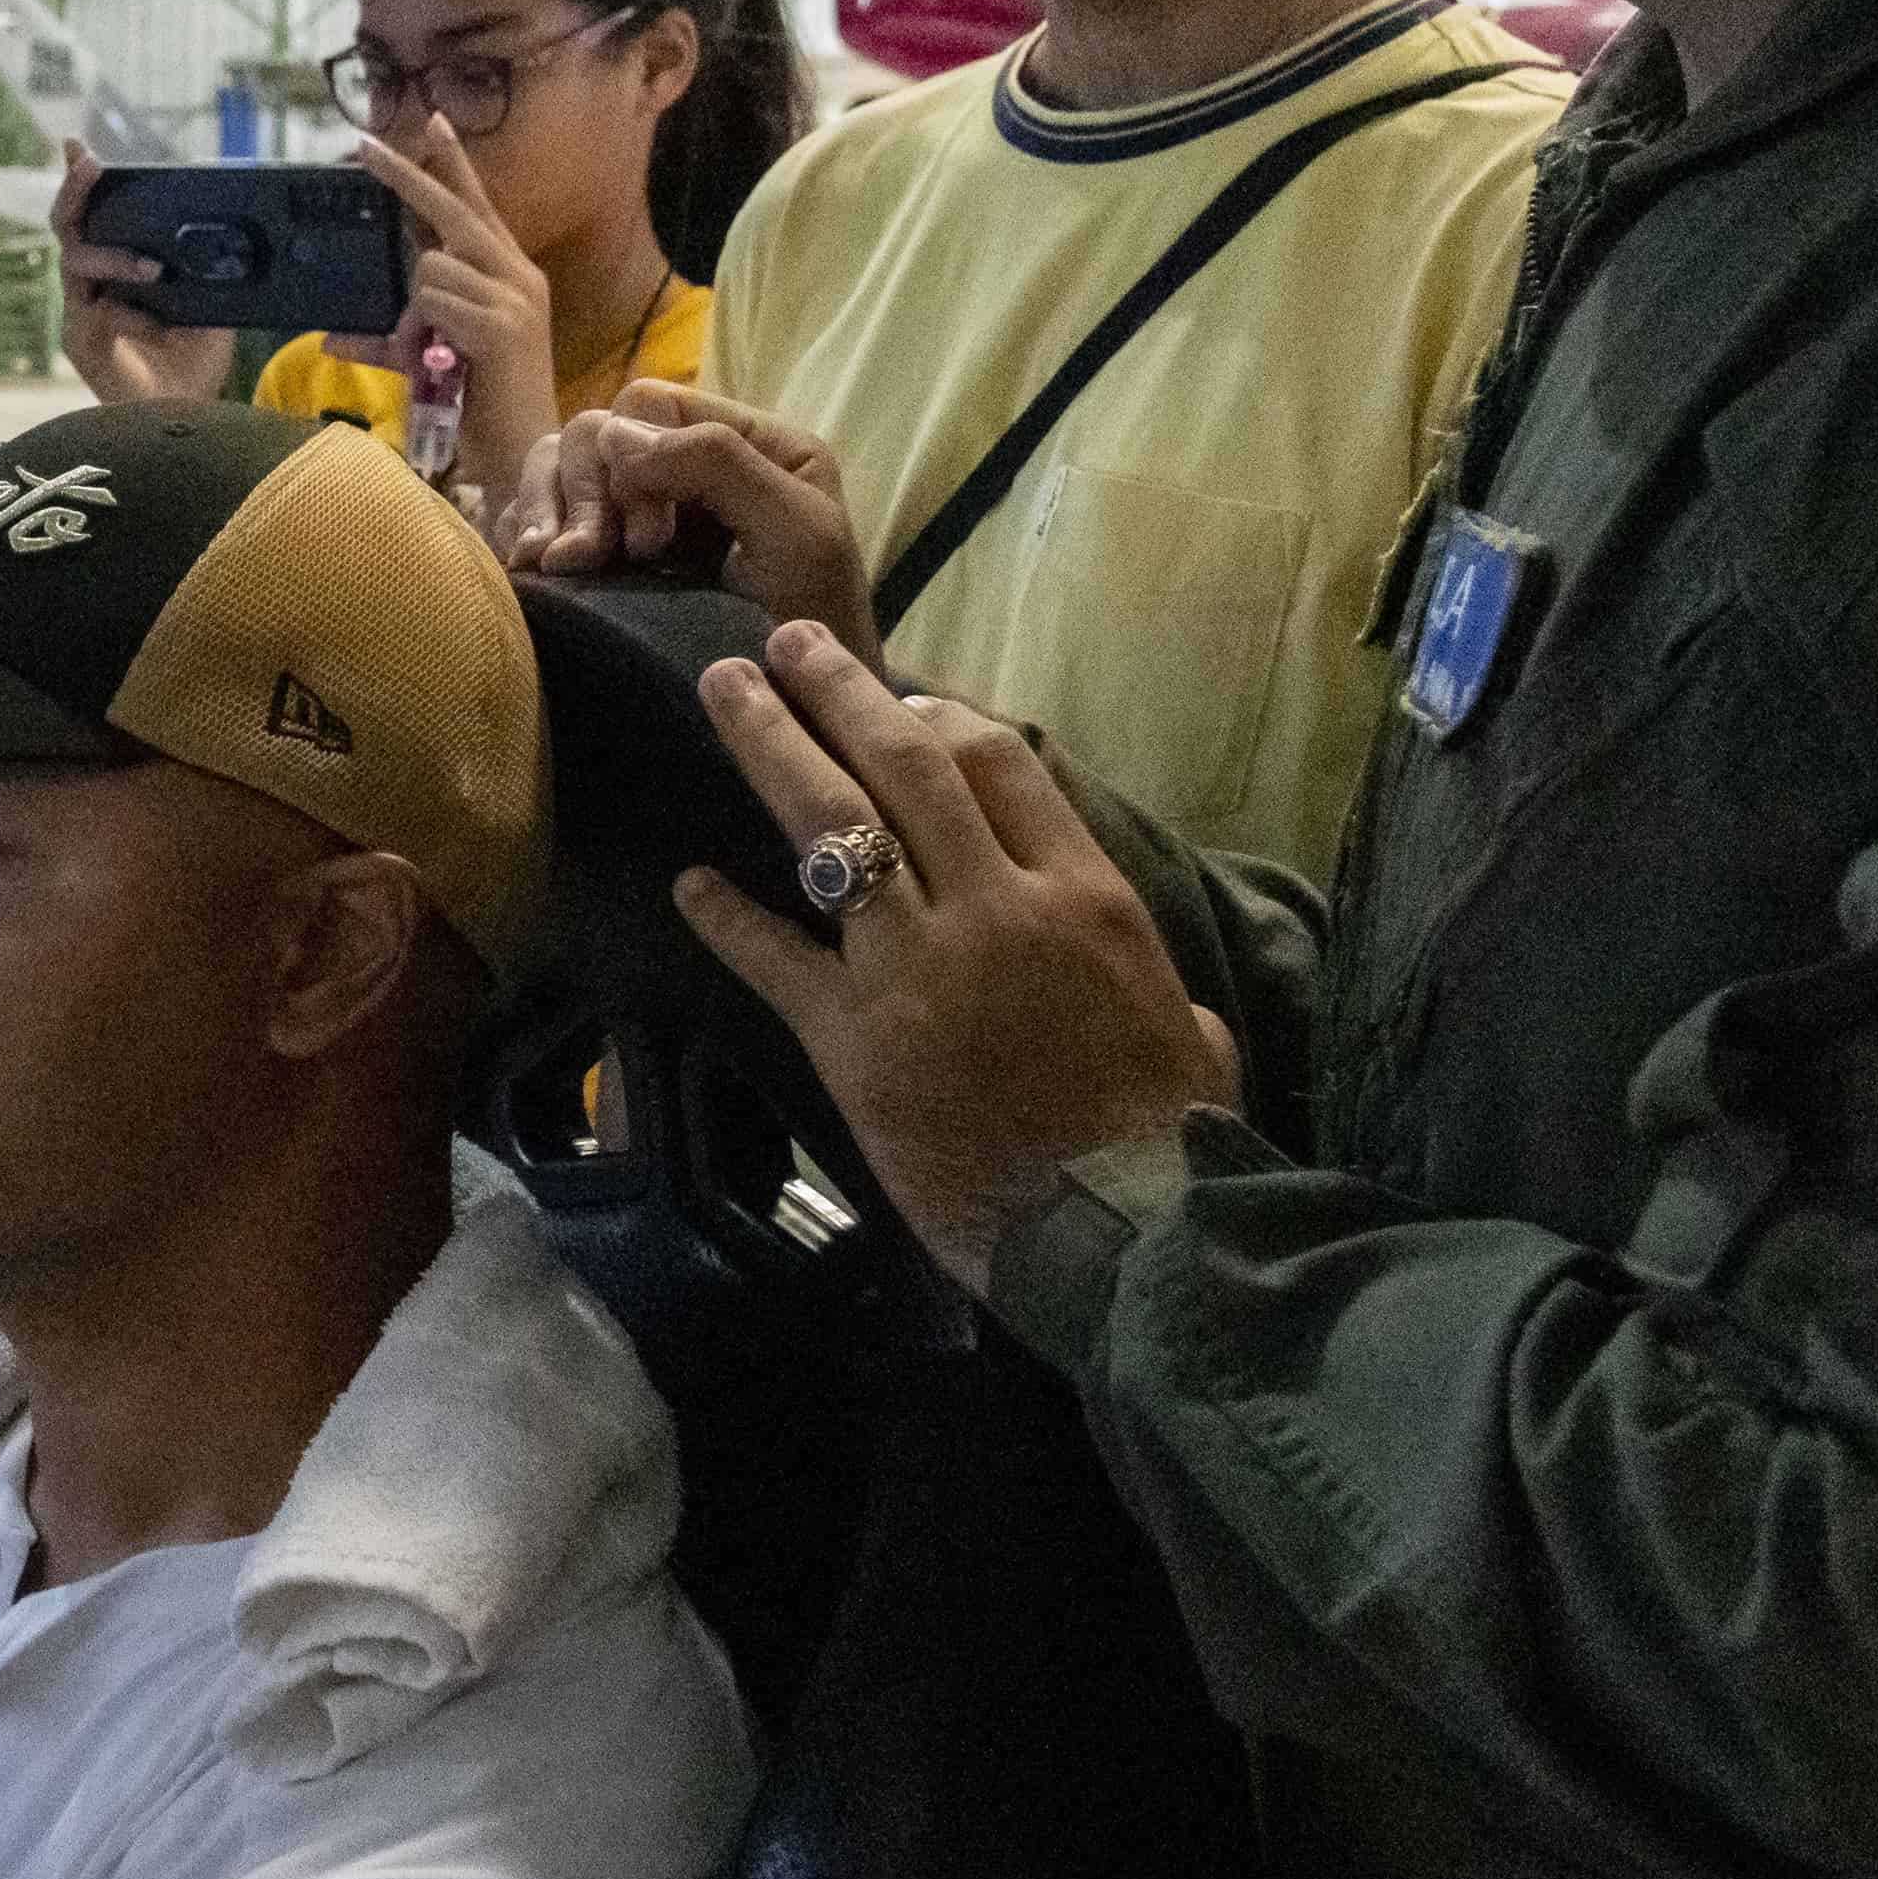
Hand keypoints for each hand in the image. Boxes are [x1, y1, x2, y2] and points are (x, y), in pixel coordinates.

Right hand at [45, 153, 238, 405]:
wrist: (187, 417)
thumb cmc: (193, 362)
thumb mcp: (210, 300)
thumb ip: (207, 265)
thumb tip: (227, 221)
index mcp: (118, 269)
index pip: (95, 216)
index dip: (82, 181)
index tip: (78, 144)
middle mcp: (93, 284)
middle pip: (69, 225)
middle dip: (76, 190)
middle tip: (88, 162)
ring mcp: (82, 309)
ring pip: (74, 258)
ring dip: (112, 253)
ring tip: (154, 265)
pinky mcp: (80, 339)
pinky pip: (89, 306)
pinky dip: (121, 298)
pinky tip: (152, 301)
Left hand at [343, 117, 557, 490]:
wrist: (524, 450)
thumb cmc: (476, 401)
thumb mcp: (424, 360)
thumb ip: (386, 338)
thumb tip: (328, 336)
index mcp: (509, 273)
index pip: (476, 205)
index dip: (454, 164)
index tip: (432, 120)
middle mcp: (518, 274)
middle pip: (452, 209)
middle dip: (405, 175)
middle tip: (362, 144)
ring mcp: (515, 295)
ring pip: (430, 266)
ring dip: (415, 311)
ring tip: (434, 352)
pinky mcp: (504, 322)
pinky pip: (435, 301)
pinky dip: (423, 331)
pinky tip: (443, 358)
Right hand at [500, 381, 885, 667]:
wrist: (798, 719)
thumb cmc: (808, 625)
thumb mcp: (793, 531)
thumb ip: (719, 461)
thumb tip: (615, 434)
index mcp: (748, 442)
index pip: (652, 403)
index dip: (630, 457)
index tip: (648, 540)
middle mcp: (690, 464)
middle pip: (595, 433)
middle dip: (582, 492)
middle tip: (588, 561)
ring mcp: (644, 509)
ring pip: (557, 468)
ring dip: (544, 512)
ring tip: (547, 566)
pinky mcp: (608, 555)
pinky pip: (542, 517)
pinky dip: (526, 533)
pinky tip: (533, 572)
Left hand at [668, 624, 1238, 1288]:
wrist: (1118, 1231)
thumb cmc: (1166, 1141)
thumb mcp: (1189, 1034)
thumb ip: (1158, 987)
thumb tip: (1170, 1002)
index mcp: (1081, 894)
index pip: (1001, 763)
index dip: (941, 718)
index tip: (898, 697)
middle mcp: (996, 904)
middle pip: (905, 763)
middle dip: (838, 694)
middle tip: (783, 647)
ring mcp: (917, 963)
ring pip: (832, 822)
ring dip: (770, 747)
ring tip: (723, 691)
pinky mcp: (852, 1034)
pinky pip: (774, 955)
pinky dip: (725, 917)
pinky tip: (688, 884)